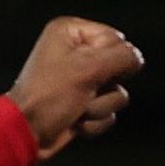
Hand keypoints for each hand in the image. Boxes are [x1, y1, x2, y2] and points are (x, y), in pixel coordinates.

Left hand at [10, 17, 141, 156]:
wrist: (27, 133)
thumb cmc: (48, 97)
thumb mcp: (88, 69)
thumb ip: (121, 58)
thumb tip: (137, 58)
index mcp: (71, 32)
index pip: (117, 40)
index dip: (111, 61)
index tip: (91, 72)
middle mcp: (75, 52)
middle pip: (119, 68)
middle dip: (104, 88)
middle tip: (82, 92)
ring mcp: (80, 80)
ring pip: (116, 93)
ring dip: (99, 108)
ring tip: (76, 109)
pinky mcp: (83, 103)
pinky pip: (108, 111)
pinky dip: (94, 121)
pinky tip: (75, 121)